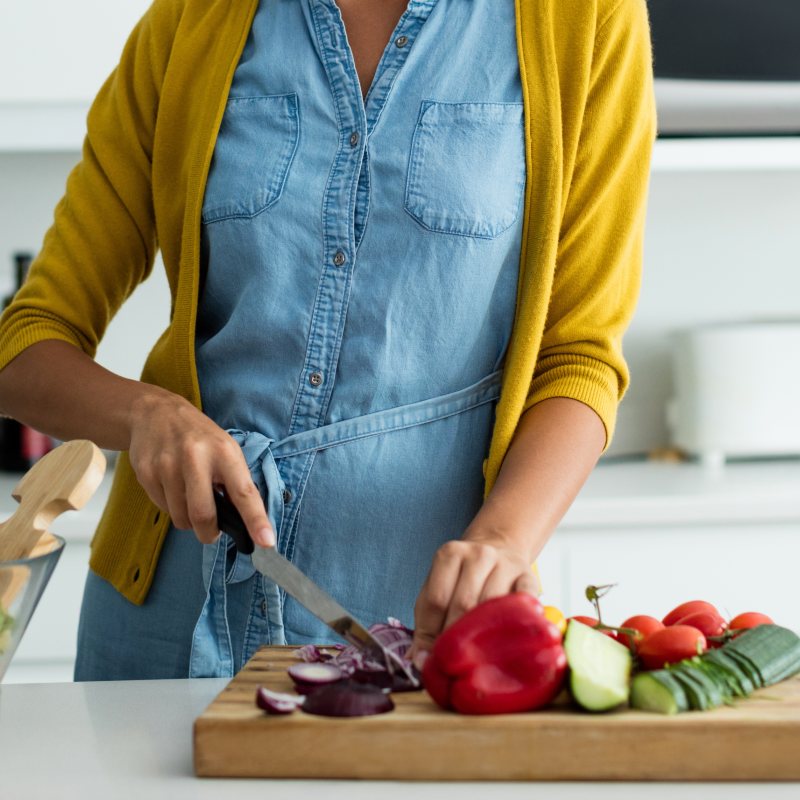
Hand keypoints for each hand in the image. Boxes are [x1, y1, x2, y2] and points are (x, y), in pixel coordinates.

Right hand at [127, 388, 273, 546]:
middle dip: (209, 533)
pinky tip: (173, 486)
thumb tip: (245, 521)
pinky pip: (162, 508)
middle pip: (203, 515)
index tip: (267, 542)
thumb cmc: (199, 436)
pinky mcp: (146, 473)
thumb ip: (234, 481)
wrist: (155, 413)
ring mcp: (167, 465)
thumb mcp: (225, 449)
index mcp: (224, 452)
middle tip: (212, 532)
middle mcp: (196, 457)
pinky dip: (172, 507)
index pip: (244, 492)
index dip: (256, 520)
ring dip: (189, 520)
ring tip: (190, 497)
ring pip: (180, 517)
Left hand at [406, 531, 540, 668]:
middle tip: (457, 664)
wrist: (499, 550)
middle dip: (458, 638)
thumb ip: (426, 625)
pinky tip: (512, 641)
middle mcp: (479, 555)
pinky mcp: (529, 576)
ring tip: (480, 660)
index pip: (437, 599)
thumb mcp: (437, 592)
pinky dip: (519, 621)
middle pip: (464, 603)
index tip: (434, 658)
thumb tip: (419, 662)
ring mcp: (506, 564)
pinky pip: (525, 601)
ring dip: (486, 637)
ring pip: (493, 605)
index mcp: (449, 554)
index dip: (433, 633)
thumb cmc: (462, 580)